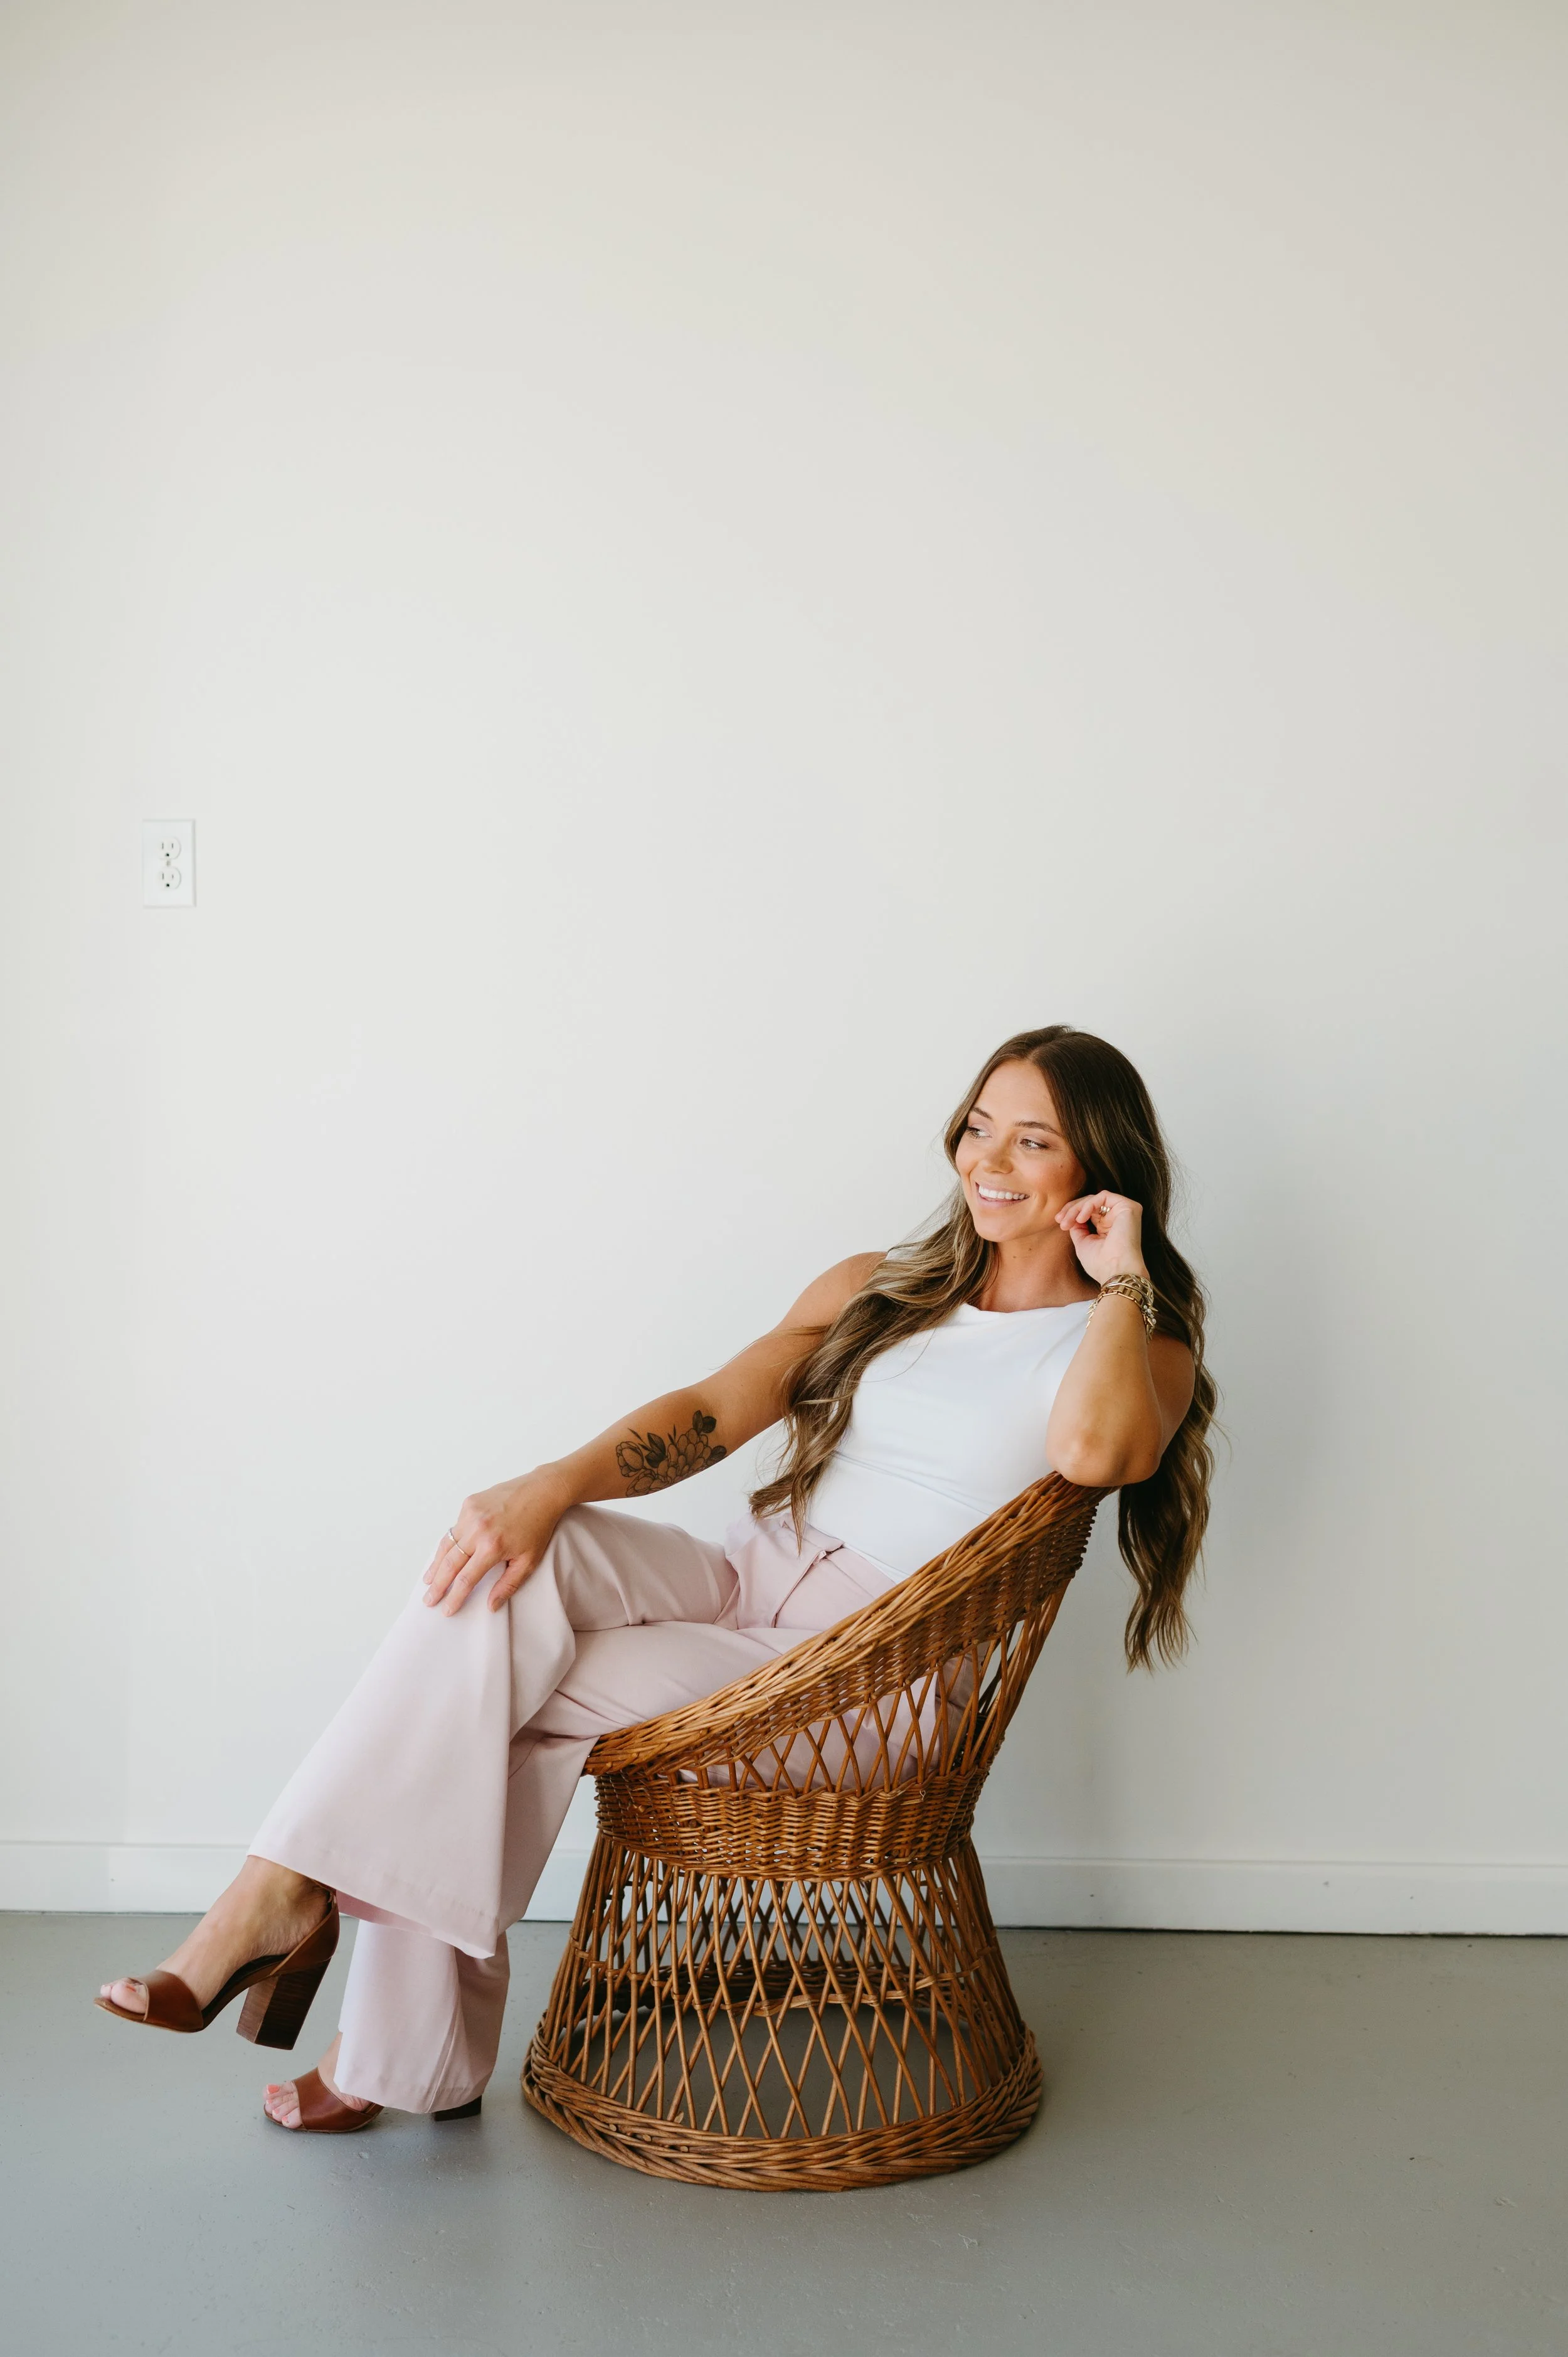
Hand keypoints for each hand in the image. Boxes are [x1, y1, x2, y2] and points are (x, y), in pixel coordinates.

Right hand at [422, 1467, 575, 1615]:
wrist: (542, 1491)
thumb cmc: (538, 1527)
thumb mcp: (529, 1561)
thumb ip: (509, 1585)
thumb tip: (491, 1605)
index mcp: (492, 1547)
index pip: (466, 1579)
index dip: (454, 1597)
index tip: (446, 1610)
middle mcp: (477, 1530)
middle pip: (449, 1564)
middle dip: (437, 1585)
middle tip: (428, 1600)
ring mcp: (470, 1514)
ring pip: (446, 1545)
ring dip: (435, 1565)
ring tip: (428, 1580)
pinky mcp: (469, 1503)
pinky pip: (454, 1528)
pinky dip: (448, 1543)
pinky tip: (445, 1555)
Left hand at [1055, 1190, 1146, 1287]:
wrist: (1115, 1272)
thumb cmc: (1100, 1264)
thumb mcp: (1083, 1242)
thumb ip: (1078, 1227)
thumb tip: (1070, 1215)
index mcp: (1108, 1227)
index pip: (1089, 1211)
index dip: (1071, 1212)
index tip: (1058, 1221)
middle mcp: (1117, 1218)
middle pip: (1091, 1203)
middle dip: (1072, 1209)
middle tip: (1060, 1221)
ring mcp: (1124, 1212)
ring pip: (1095, 1198)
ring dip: (1077, 1208)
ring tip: (1067, 1223)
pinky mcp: (1129, 1207)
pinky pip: (1104, 1196)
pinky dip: (1089, 1205)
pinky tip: (1081, 1219)